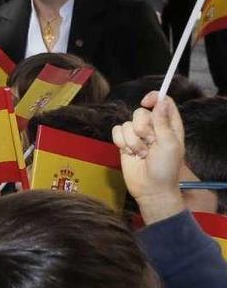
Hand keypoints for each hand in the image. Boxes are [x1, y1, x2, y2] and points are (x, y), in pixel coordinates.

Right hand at [111, 92, 185, 223]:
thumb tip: (161, 100)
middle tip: (150, 143)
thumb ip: (163, 122)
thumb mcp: (169, 144)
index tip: (146, 103)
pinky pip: (116, 131)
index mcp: (170, 126)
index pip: (162, 102)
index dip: (154, 98)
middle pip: (141, 112)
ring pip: (127, 123)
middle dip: (142, 128)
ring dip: (132, 141)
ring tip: (141, 154)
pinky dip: (120, 142)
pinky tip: (129, 153)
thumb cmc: (165, 169)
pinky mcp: (124, 142)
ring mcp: (138, 135)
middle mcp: (153, 128)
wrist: (150, 189)